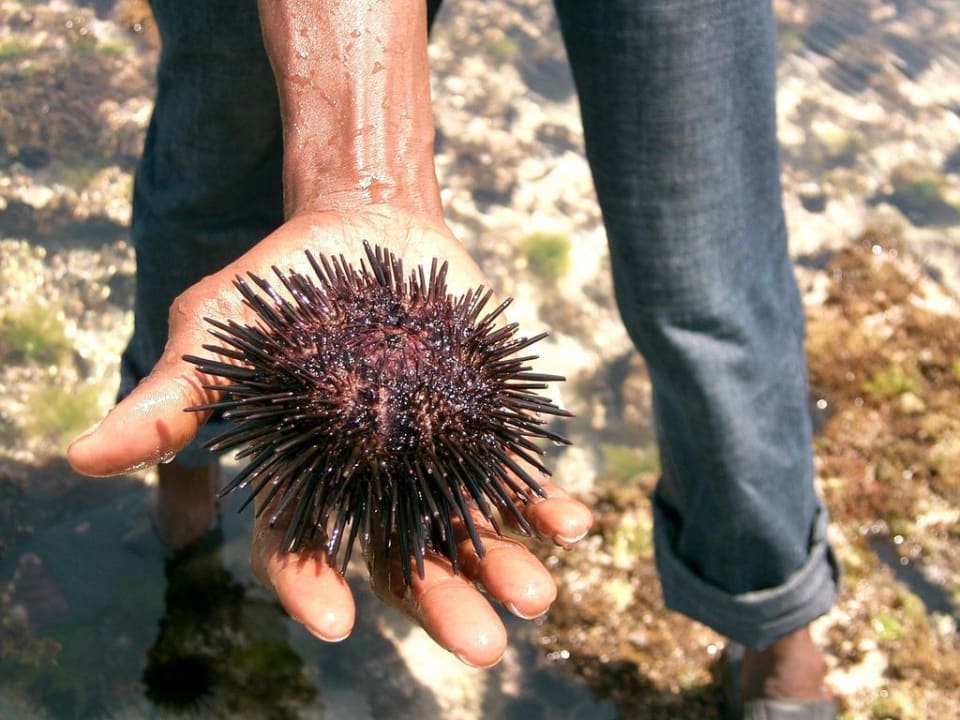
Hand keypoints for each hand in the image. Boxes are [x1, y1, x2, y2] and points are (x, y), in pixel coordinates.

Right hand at [68, 208, 592, 666]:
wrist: (366, 229)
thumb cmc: (283, 287)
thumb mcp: (219, 333)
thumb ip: (175, 398)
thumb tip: (84, 458)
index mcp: (307, 479)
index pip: (303, 547)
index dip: (312, 584)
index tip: (332, 619)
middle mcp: (376, 485)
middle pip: (404, 560)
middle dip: (438, 604)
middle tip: (479, 648)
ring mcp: (436, 458)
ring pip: (467, 531)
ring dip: (501, 568)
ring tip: (534, 597)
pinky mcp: (485, 425)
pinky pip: (517, 475)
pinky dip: (543, 503)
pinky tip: (570, 525)